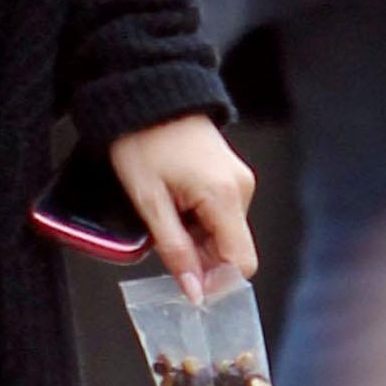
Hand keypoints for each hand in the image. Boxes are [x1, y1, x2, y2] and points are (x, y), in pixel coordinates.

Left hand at [109, 114, 257, 294]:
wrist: (149, 95)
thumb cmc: (143, 141)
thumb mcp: (149, 202)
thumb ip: (175, 250)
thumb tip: (194, 291)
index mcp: (224, 196)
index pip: (241, 262)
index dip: (217, 283)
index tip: (188, 287)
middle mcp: (241, 189)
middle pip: (233, 250)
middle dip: (202, 262)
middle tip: (164, 250)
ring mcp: (240, 181)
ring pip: (226, 235)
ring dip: (198, 242)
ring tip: (165, 219)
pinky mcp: (232, 176)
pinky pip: (223, 215)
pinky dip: (200, 224)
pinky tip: (174, 208)